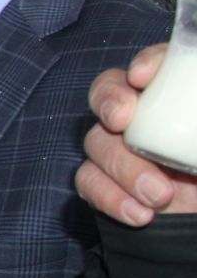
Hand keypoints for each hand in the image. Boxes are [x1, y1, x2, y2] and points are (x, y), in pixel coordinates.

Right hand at [77, 44, 196, 224]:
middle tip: (121, 120)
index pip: (159, 64)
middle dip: (109, 101)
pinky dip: (110, 197)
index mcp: (181, 99)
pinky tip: (140, 215)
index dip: (148, 63)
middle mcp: (148, 117)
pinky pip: (90, 182)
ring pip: (97, 143)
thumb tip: (196, 116)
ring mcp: (126, 151)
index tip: (142, 77)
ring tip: (159, 196)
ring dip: (123, 167)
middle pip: (109, 94)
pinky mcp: (112, 184)